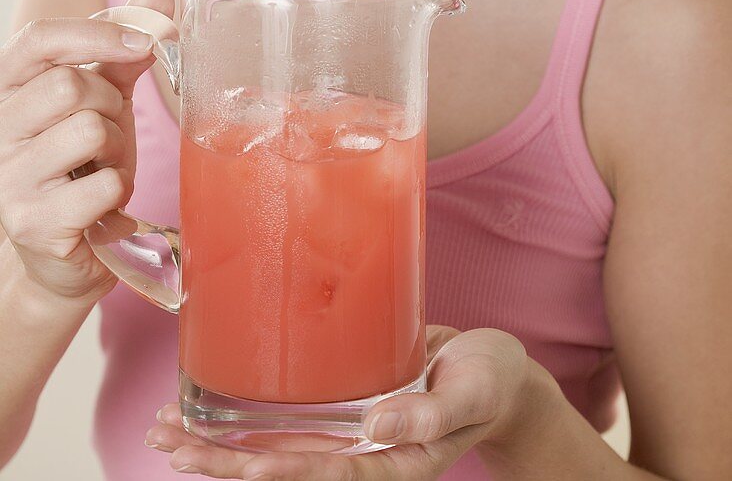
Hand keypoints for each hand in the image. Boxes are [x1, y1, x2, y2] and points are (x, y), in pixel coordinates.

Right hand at [0, 0, 172, 302]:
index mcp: (7, 89)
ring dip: (116, 149)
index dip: (96, 33)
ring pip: (89, 130)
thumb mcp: (103, 97)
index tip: (145, 44)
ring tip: (103, 167)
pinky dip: (118, 189)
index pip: (38, 39)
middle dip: (110, 104)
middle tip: (109, 130)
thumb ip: (125, 47)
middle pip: (70, 85)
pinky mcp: (33, 223)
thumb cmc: (83, 162)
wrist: (65, 250)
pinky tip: (103, 202)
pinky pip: (102, 184)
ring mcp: (8, 178)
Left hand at [146, 326, 529, 477]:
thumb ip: (430, 413)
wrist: (494, 370)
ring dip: (219, 442)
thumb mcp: (472, 394)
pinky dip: (247, 414)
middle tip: (165, 441)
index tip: (237, 469)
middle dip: (221, 460)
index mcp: (391, 459)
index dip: (280, 473)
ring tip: (166, 429)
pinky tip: (213, 405)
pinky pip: (289, 417)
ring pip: (275, 445)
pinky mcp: (343, 403)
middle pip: (283, 466)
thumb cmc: (491, 382)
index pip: (326, 473)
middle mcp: (361, 452)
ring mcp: (348, 431)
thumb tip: (378, 423)